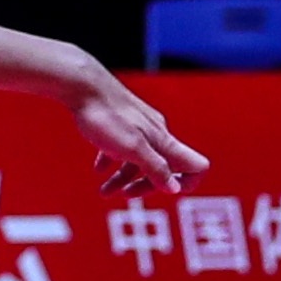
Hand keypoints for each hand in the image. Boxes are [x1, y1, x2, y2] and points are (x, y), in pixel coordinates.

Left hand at [70, 70, 206, 197]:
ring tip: (103, 191)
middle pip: (165, 168)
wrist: (83, 86)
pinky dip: (112, 160)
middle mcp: (157, 134)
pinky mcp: (121, 123)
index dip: (186, 183)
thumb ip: (155, 168)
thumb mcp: (132, 148)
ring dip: (123, 178)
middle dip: (145, 185)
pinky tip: (98, 169)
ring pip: (139, 159)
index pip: (196, 166)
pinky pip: (121, 147)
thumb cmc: (107, 116)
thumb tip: (174, 189)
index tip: (163, 191)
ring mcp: (139, 128)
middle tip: (123, 194)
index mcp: (165, 141)